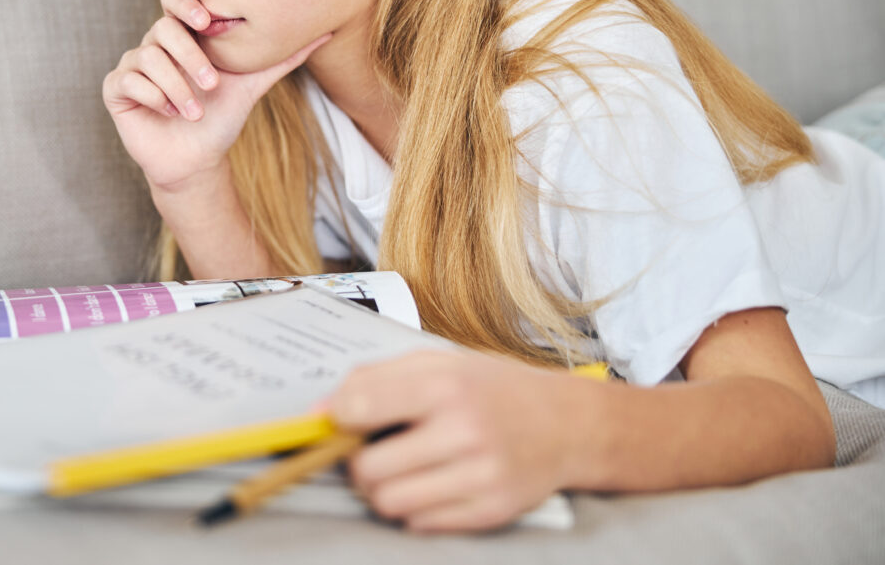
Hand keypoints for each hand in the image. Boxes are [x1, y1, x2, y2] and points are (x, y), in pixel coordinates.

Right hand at [102, 3, 331, 190]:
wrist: (197, 161)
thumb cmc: (222, 120)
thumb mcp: (253, 84)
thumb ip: (283, 57)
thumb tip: (327, 32)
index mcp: (184, 37)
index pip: (176, 2)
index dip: (185, 3)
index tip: (205, 18)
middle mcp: (155, 46)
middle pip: (163, 29)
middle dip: (189, 57)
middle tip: (212, 87)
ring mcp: (133, 66)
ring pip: (146, 56)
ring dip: (176, 86)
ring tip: (194, 112)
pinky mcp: (117, 89)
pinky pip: (128, 79)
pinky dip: (153, 96)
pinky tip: (170, 113)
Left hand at [322, 349, 590, 533]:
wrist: (567, 423)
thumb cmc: (493, 390)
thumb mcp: (437, 363)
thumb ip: (374, 378)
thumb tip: (320, 411)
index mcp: (446, 385)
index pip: (360, 406)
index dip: (338, 418)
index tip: (342, 420)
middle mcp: (464, 431)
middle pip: (368, 468)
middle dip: (358, 463)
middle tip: (373, 450)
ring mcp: (480, 475)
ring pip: (388, 503)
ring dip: (382, 490)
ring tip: (401, 469)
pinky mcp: (491, 511)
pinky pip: (420, 525)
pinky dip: (414, 509)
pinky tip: (432, 485)